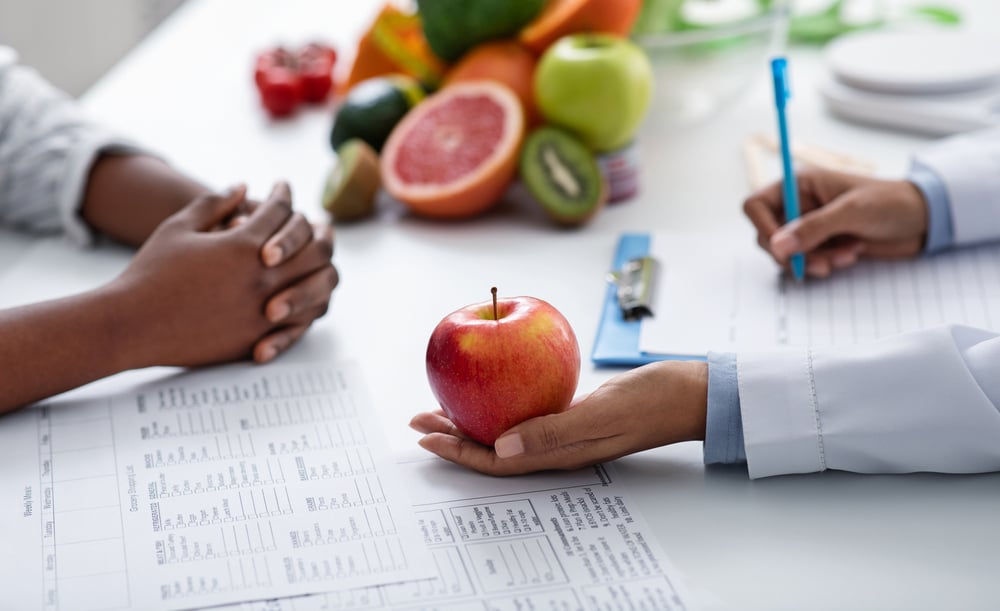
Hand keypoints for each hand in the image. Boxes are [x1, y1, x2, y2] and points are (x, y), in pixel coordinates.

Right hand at [109, 184, 335, 367]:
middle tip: (313, 224)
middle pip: (314, 247)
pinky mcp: (261, 337)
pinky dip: (309, 303)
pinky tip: (303, 293)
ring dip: (320, 267)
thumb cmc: (150, 273)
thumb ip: (214, 204)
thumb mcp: (178, 228)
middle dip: (316, 231)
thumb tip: (243, 187)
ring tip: (316, 258)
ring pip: (317, 284)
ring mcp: (265, 310)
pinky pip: (303, 320)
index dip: (283, 195)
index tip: (282, 189)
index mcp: (243, 244)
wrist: (133, 325)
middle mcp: (262, 276)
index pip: (281, 211)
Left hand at [410, 361, 707, 475]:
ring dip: (471, 420)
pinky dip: (500, 400)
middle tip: (418, 420)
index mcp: (559, 453)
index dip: (457, 452)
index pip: (496, 460)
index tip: (426, 437)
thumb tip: (501, 447)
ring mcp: (564, 429)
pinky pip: (526, 410)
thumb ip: (552, 431)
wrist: (687, 393)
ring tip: (442, 408)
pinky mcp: (572, 411)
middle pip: (492, 446)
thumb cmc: (651, 403)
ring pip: (505, 429)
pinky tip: (491, 387)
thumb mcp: (601, 415)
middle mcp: (556, 445)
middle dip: (452, 436)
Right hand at [742, 169, 928, 277]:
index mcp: (799, 186)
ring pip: (786, 254)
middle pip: (768, 236)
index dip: (762, 228)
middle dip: (793, 253)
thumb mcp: (852, 211)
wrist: (923, 220)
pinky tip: (850, 255)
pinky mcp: (821, 245)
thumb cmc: (891, 202)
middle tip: (820, 260)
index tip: (781, 248)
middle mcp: (798, 206)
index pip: (756, 206)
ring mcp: (809, 228)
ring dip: (812, 261)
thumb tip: (777, 246)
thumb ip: (813, 228)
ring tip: (844, 256)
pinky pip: (805, 263)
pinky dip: (824, 265)